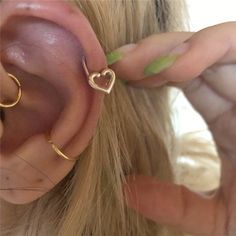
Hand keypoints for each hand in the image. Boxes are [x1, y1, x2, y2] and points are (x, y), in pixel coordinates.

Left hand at [109, 22, 235, 235]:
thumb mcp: (220, 218)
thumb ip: (176, 205)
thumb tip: (128, 191)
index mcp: (229, 117)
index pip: (185, 80)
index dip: (150, 75)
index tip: (117, 80)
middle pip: (189, 57)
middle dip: (149, 56)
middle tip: (115, 63)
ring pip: (209, 45)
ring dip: (167, 50)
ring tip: (131, 63)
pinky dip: (203, 49)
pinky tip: (170, 67)